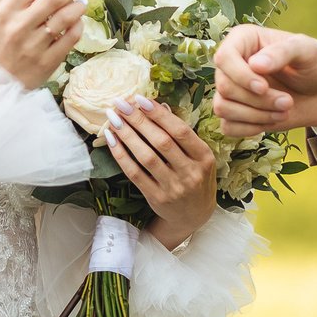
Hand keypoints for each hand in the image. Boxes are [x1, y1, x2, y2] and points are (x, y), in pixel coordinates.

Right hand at [0, 0, 95, 88]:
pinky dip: (79, 26)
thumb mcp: (3, 19)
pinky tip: (78, 22)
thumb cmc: (0, 45)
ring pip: (66, 16)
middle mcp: (18, 26)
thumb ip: (26, 0)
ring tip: (82, 2)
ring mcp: (32, 45)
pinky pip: (71, 37)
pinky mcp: (46, 62)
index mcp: (5, 11)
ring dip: (80, 5)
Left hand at [103, 96, 217, 248]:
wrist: (194, 216)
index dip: (159, 115)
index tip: (141, 99)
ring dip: (127, 135)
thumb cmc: (196, 179)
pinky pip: (135, 173)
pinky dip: (121, 155)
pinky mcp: (156, 198)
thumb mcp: (199, 157)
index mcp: (204, 158)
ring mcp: (173, 187)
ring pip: (146, 157)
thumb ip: (182, 136)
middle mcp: (191, 173)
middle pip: (161, 142)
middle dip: (139, 120)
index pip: (181, 131)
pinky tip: (112, 140)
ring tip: (114, 119)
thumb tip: (159, 108)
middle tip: (122, 104)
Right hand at [212, 25, 316, 136]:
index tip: (264, 87)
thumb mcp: (308, 50)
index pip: (223, 58)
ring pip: (222, 108)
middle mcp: (234, 64)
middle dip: (257, 100)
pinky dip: (250, 128)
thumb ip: (283, 52)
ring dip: (254, 115)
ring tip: (284, 112)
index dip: (240, 76)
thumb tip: (255, 65)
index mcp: (244, 40)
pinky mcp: (239, 113)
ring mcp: (235, 89)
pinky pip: (228, 126)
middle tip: (288, 102)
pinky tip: (273, 120)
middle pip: (224, 86)